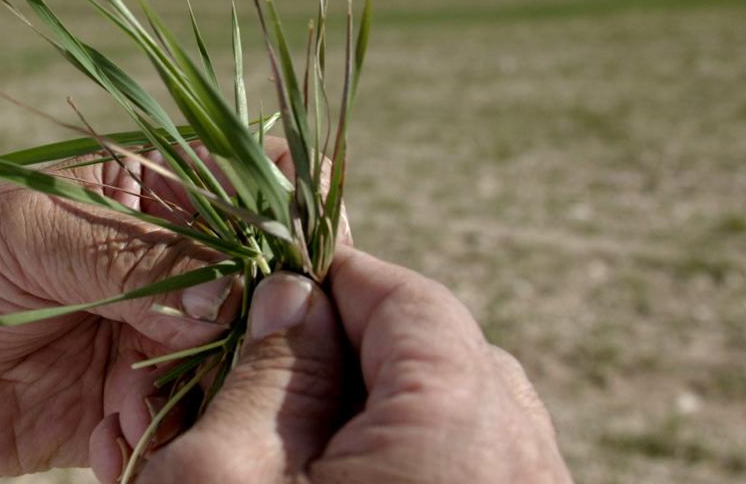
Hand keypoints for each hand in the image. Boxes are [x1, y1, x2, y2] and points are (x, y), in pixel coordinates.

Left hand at [0, 152, 251, 481]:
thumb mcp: (31, 232)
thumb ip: (131, 258)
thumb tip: (225, 294)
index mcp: (147, 200)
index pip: (240, 197)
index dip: (275, 225)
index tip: (288, 266)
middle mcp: (161, 270)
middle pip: (246, 294)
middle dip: (243, 332)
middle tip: (207, 358)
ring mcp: (147, 340)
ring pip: (221, 367)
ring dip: (197, 396)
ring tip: (136, 408)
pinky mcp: (123, 406)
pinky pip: (171, 427)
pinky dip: (152, 441)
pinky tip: (105, 443)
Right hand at [130, 246, 572, 483]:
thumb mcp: (222, 474)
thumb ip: (266, 368)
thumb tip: (291, 292)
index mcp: (458, 429)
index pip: (410, 303)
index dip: (333, 282)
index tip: (273, 291)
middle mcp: (523, 464)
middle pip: (448, 357)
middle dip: (360, 349)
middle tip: (276, 375)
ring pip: (470, 419)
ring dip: (390, 409)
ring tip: (304, 439)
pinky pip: (483, 469)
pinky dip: (422, 458)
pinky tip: (347, 476)